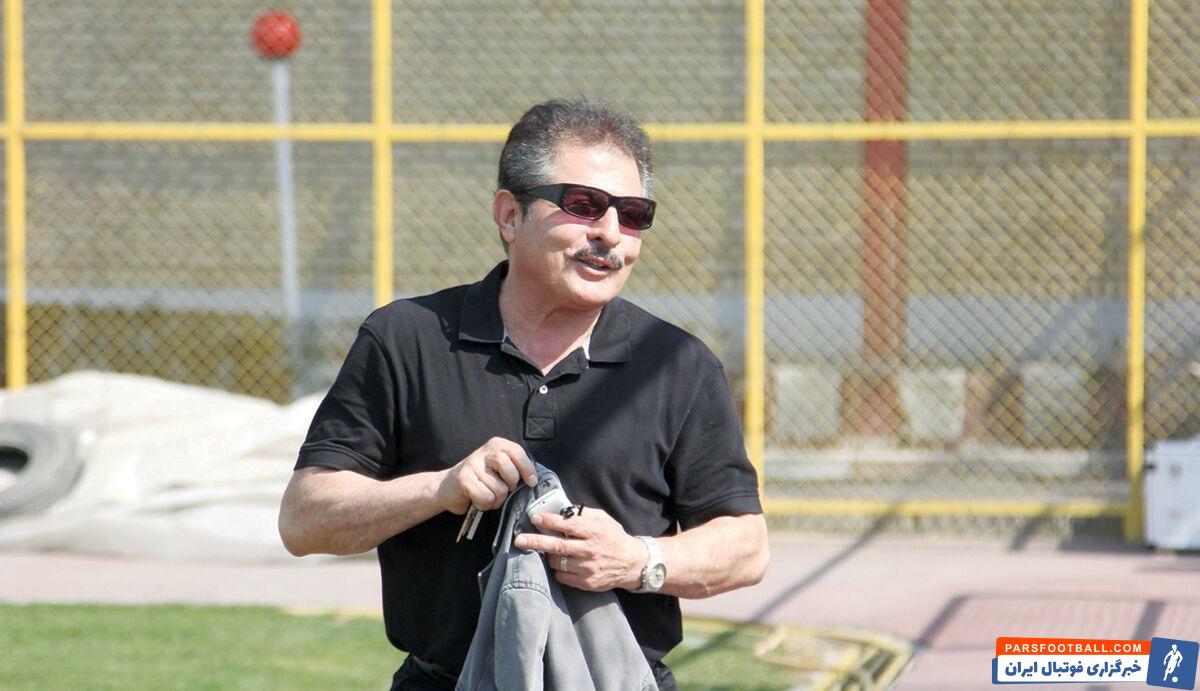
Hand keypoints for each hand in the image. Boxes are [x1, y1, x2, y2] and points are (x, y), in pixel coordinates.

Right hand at [437, 437, 536, 514]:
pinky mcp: (463, 479)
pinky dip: (484, 504)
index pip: (518, 452)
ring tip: (487, 495)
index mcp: (496, 445)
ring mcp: (472, 464)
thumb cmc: (480, 480)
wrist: (448, 487)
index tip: (531, 482)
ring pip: (499, 489)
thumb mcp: (499, 469)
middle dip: (510, 485)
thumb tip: (534, 480)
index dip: (527, 469)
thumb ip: (514, 468)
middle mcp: (484, 451)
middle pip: (509, 469)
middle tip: (504, 490)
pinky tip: (477, 499)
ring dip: (496, 499)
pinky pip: (486, 497)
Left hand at [512, 508, 645, 591]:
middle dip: (536, 541)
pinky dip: (558, 569)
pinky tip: (563, 563)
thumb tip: (563, 511)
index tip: (535, 517)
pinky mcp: (586, 582)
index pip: (568, 525)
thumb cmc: (614, 538)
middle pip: (557, 546)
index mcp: (593, 531)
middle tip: (519, 540)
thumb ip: (584, 514)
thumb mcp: (604, 519)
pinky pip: (561, 576)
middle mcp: (589, 550)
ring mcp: (587, 568)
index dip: (550, 521)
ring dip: (549, 555)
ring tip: (550, 550)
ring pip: (556, 562)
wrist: (632, 563)